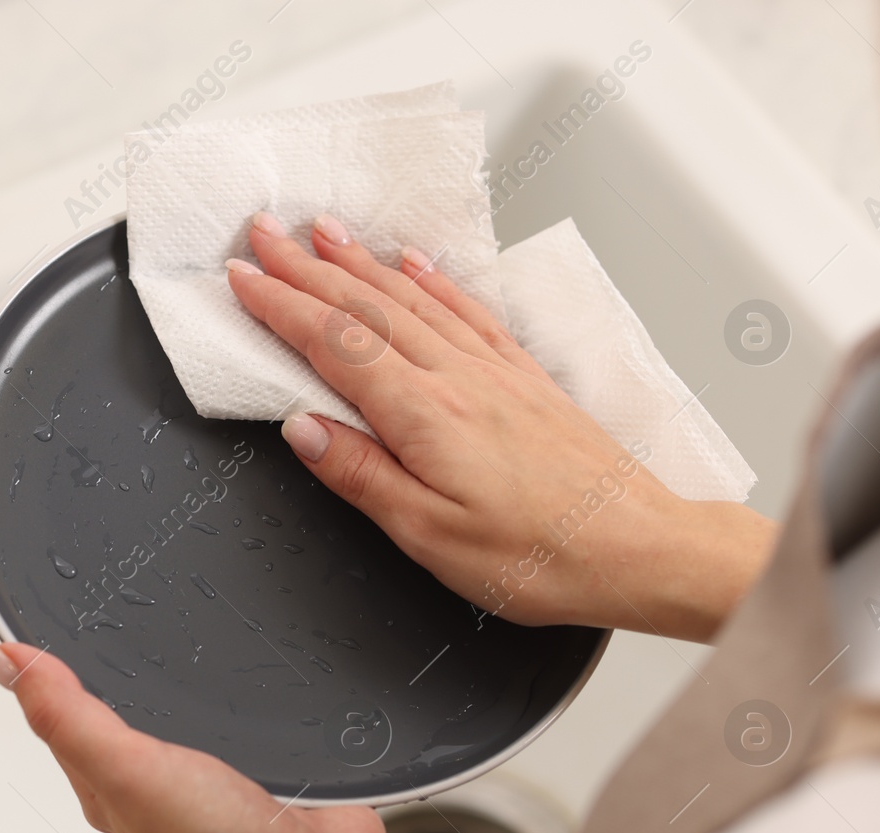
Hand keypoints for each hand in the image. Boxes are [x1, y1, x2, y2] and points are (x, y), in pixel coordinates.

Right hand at [226, 212, 776, 641]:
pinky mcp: (524, 377)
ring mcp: (494, 370)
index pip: (334, 344)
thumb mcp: (429, 536)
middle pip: (367, 306)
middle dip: (306, 266)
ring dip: (361, 260)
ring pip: (413, 297)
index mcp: (425, 415)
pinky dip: (433, 278)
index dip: (281, 307)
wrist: (637, 548)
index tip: (242, 279)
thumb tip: (302, 429)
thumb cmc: (540, 555)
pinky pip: (467, 309)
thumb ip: (361, 474)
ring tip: (323, 231)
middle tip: (264, 233)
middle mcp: (458, 377)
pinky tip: (414, 262)